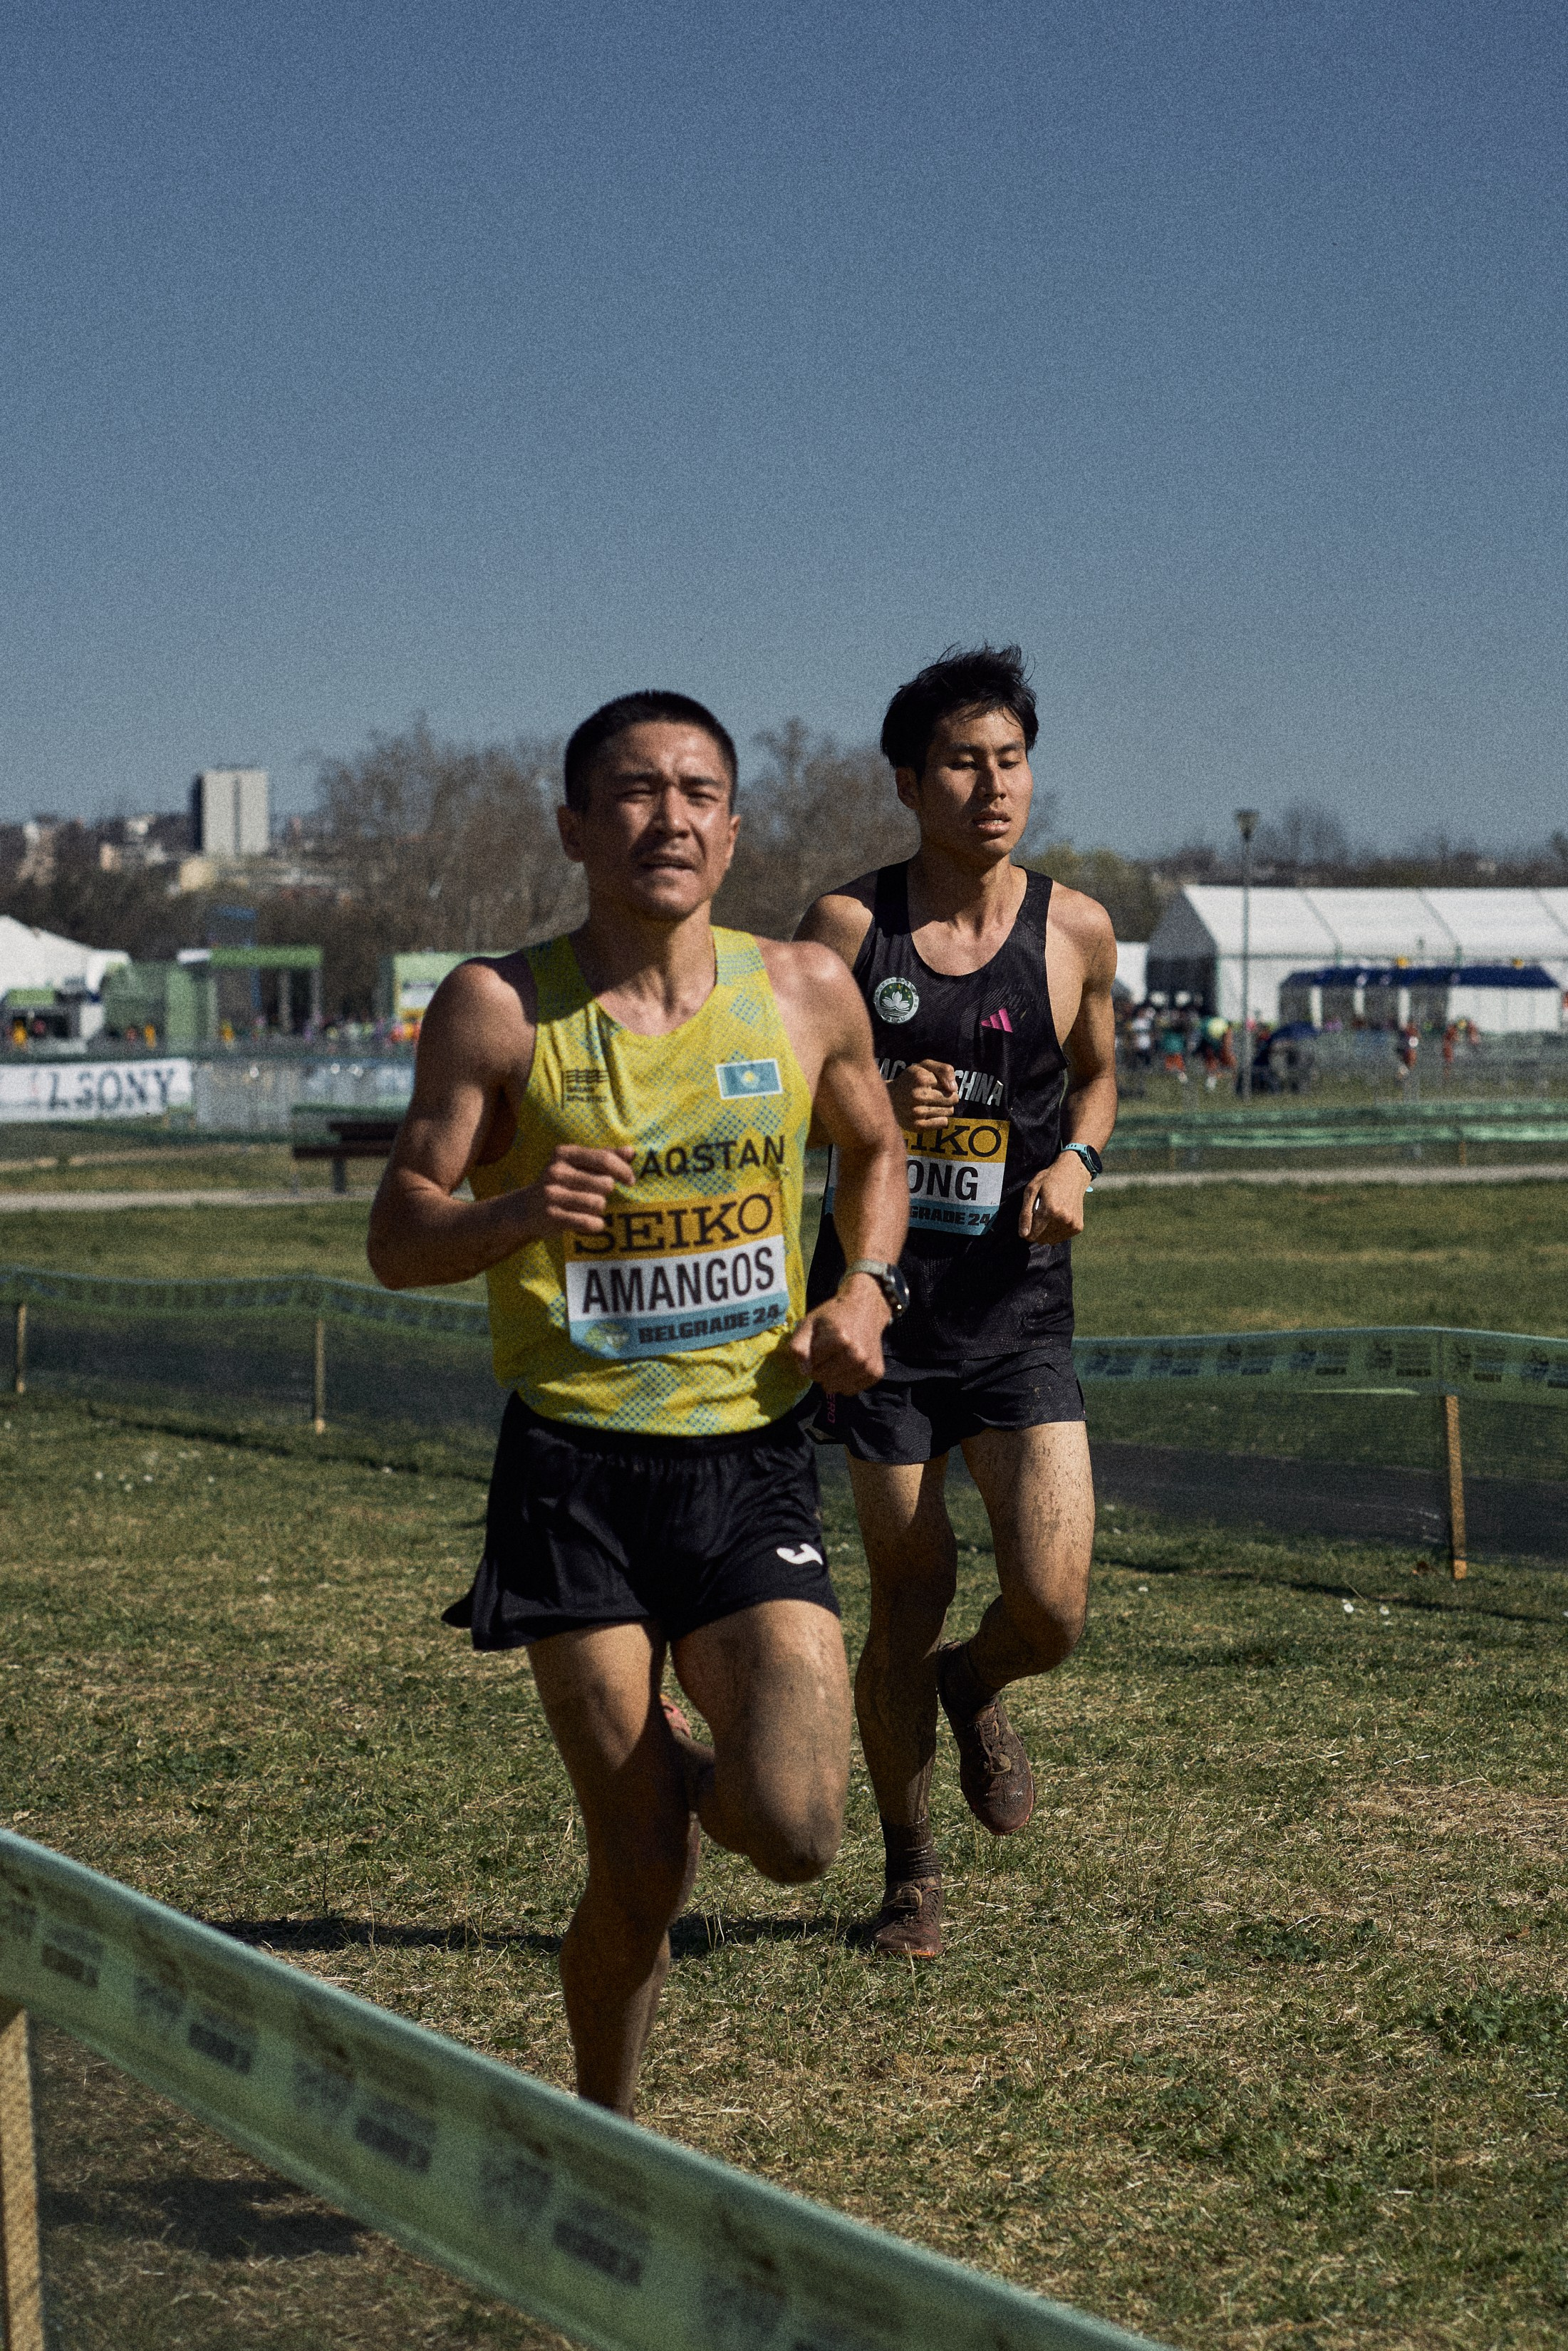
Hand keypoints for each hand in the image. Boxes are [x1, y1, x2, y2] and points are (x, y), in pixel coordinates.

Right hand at [515, 1144, 635, 1240]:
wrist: (525, 1209)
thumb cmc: (562, 1183)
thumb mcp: (579, 1165)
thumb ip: (605, 1157)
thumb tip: (630, 1151)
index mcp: (564, 1153)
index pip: (604, 1159)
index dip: (623, 1170)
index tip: (630, 1181)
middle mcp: (556, 1171)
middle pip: (605, 1184)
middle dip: (606, 1192)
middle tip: (594, 1195)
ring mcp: (552, 1194)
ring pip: (598, 1204)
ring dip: (599, 1209)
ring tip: (588, 1208)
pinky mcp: (552, 1216)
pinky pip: (588, 1222)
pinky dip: (595, 1225)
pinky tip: (590, 1222)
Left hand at [786, 1281, 889, 1393]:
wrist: (866, 1309)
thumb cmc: (833, 1316)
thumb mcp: (809, 1323)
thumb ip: (798, 1346)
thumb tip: (804, 1371)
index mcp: (840, 1339)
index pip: (811, 1369)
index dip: (811, 1358)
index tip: (819, 1345)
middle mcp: (857, 1355)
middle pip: (823, 1380)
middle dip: (820, 1369)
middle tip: (827, 1353)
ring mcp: (868, 1365)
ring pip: (836, 1388)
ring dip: (832, 1377)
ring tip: (838, 1358)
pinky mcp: (876, 1374)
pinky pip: (850, 1390)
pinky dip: (845, 1381)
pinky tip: (848, 1365)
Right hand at [887, 1059, 958, 1131]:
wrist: (887, 1099)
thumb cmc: (911, 1080)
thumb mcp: (925, 1067)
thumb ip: (944, 1069)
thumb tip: (954, 1088)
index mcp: (921, 1078)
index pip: (951, 1086)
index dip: (945, 1086)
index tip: (933, 1085)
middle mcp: (918, 1095)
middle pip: (952, 1099)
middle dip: (948, 1097)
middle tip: (935, 1096)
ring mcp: (916, 1112)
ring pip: (949, 1111)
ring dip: (944, 1108)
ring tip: (930, 1104)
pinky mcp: (917, 1126)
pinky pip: (943, 1122)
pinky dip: (940, 1119)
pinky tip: (929, 1114)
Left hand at [1018, 1152, 1091, 1244]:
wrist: (1073, 1175)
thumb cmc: (1049, 1180)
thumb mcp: (1031, 1191)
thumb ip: (1025, 1214)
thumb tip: (1023, 1234)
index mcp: (1050, 1210)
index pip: (1032, 1235)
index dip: (1027, 1230)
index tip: (1029, 1221)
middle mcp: (1063, 1219)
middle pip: (1041, 1239)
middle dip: (1036, 1230)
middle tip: (1040, 1213)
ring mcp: (1072, 1224)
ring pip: (1051, 1240)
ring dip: (1047, 1231)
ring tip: (1050, 1215)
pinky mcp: (1078, 1227)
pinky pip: (1061, 1238)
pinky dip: (1057, 1231)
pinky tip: (1058, 1217)